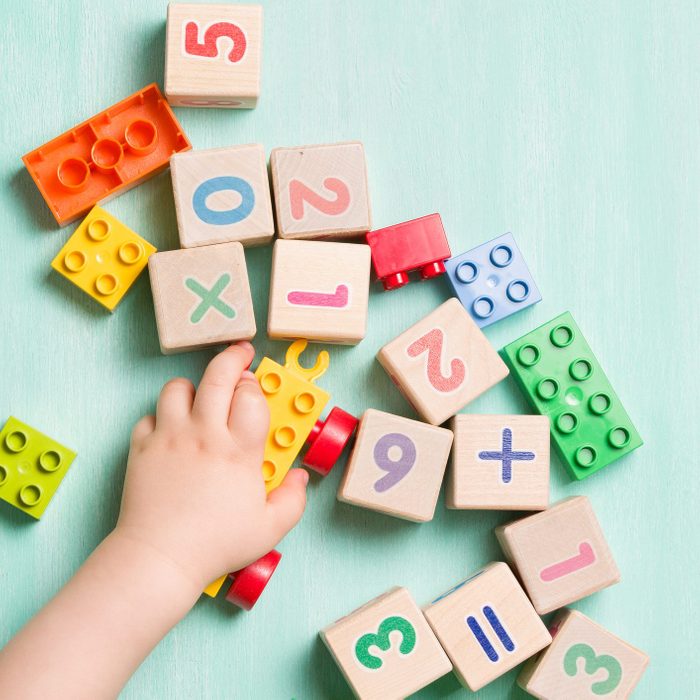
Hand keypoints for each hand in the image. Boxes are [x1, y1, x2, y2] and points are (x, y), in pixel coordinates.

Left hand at [114, 342, 308, 590]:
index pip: (250, 396)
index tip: (256, 388)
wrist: (160, 558)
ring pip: (177, 388)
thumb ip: (292, 500)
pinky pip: (148, 417)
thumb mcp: (269, 528)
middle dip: (231, 358)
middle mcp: (204, 435)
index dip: (256, 386)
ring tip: (201, 398)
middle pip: (217, 377)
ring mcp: (169, 438)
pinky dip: (160, 418)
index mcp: (238, 451)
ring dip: (192, 387)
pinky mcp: (142, 448)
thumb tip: (300, 478)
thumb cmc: (216, 545)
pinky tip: (171, 432)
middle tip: (240, 353)